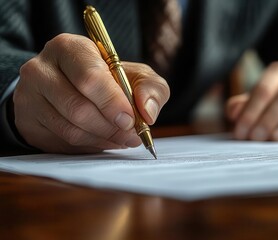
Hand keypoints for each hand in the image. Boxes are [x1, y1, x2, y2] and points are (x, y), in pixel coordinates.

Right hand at [14, 33, 169, 152]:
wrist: (73, 87)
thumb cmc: (109, 79)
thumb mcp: (136, 76)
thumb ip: (151, 88)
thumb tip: (148, 112)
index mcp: (69, 48)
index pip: (89, 77)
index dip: (113, 102)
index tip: (130, 119)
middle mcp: (41, 69)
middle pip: (78, 108)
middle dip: (111, 126)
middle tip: (130, 134)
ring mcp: (29, 96)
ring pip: (70, 129)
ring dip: (103, 139)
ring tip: (122, 138)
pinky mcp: (28, 121)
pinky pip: (62, 142)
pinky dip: (90, 145)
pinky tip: (104, 140)